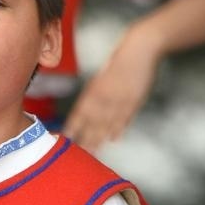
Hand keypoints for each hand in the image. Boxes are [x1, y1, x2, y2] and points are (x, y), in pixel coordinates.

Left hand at [63, 24, 160, 152]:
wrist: (139, 49)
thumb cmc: (119, 63)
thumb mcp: (102, 79)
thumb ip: (95, 97)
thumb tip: (88, 113)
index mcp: (93, 91)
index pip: (79, 114)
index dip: (72, 128)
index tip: (65, 140)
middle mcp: (103, 97)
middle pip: (91, 124)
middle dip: (84, 140)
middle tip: (77, 155)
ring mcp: (119, 100)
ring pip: (106, 124)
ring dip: (99, 139)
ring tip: (93, 152)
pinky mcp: (133, 101)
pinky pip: (124, 118)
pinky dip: (118, 129)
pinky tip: (113, 139)